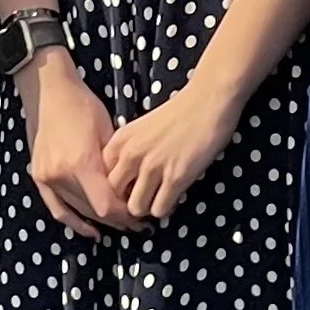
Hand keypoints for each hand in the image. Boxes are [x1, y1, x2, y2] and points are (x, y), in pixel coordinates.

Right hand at [20, 49, 137, 238]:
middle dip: (118, 220)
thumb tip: (132, 190)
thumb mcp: (109, 132)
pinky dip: (74, 222)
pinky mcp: (39, 177)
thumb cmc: (83, 105)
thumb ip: (117, 166)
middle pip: (94, 211)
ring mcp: (47, 178)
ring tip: (122, 225)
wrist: (50, 91)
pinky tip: (91, 231)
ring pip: (78, 211)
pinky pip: (57, 209)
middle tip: (139, 224)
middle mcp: (61, 176)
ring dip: (101, 221)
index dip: (126, 216)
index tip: (143, 217)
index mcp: (81, 163)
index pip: (106, 205)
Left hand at [101, 71, 243, 222]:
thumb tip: (126, 182)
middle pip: (114, 197)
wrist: (207, 100)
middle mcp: (131, 155)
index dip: (115, 190)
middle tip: (144, 201)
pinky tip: (174, 196)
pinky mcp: (175, 177)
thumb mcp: (140, 130)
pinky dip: (167, 208)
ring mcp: (152, 167)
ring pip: (136, 208)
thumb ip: (128, 152)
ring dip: (148, 208)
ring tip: (159, 199)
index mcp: (120, 142)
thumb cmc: (178, 114)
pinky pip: (159, 209)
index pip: (102, 179)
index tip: (130, 191)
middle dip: (128, 203)